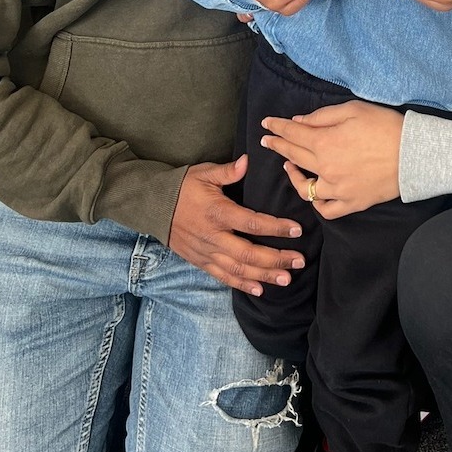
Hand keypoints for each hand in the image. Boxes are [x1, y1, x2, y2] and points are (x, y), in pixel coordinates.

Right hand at [168, 156, 305, 295]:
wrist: (152, 206)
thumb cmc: (183, 187)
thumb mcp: (204, 173)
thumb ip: (228, 171)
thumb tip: (248, 161)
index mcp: (218, 212)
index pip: (252, 223)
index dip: (276, 228)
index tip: (296, 230)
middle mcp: (213, 236)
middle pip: (249, 253)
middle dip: (276, 259)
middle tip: (299, 261)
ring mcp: (206, 252)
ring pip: (238, 269)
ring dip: (264, 276)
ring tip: (286, 279)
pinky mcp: (200, 261)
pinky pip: (223, 277)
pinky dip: (241, 285)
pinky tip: (259, 289)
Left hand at [260, 101, 403, 218]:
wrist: (414, 154)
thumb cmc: (385, 126)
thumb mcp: (352, 110)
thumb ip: (322, 116)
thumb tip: (298, 121)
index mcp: (324, 143)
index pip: (292, 134)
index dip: (277, 127)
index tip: (266, 123)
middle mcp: (326, 168)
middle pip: (294, 156)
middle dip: (278, 145)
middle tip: (268, 140)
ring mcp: (338, 189)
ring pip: (305, 188)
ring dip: (293, 175)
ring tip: (289, 166)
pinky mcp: (352, 203)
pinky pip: (326, 209)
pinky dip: (316, 203)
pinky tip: (313, 193)